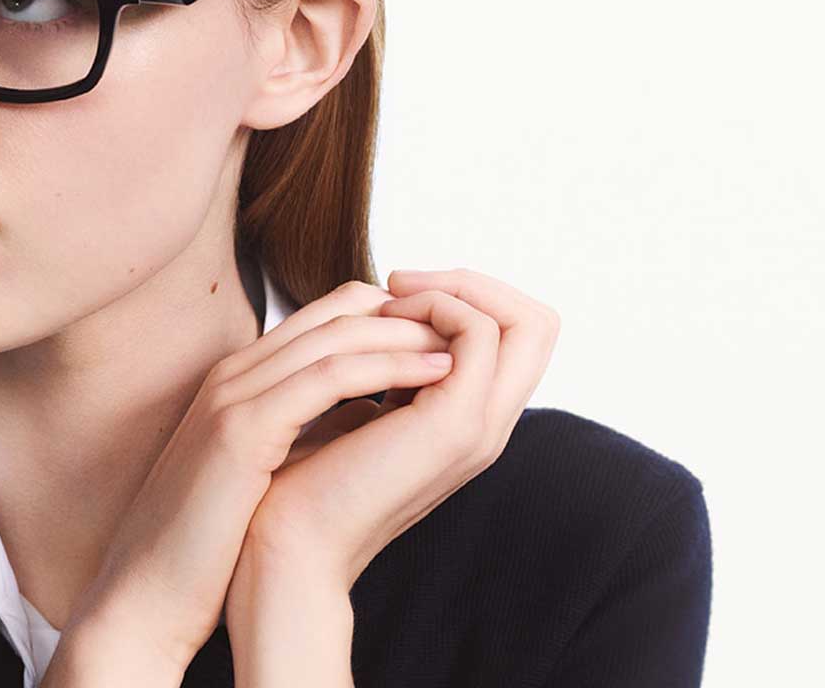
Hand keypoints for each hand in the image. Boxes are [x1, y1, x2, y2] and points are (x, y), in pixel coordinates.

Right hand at [67, 276, 460, 669]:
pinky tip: (440, 376)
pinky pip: (329, 377)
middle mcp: (235, 372)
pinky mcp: (240, 429)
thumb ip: (305, 430)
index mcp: (240, 378)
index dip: (395, 316)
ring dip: (414, 335)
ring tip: (468, 349)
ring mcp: (233, 395)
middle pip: (341, 307)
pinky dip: (392, 368)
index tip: (448, 344)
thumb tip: (373, 415)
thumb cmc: (206, 542)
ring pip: (339, 333)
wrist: (147, 591)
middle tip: (471, 333)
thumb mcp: (262, 468)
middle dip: (415, 314)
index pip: (331, 312)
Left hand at [234, 267, 559, 590]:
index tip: (400, 294)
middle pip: (538, 323)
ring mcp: (480, 426)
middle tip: (400, 283)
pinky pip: (477, 334)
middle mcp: (488, 425)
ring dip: (451, 290)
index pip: (520, 335)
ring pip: (523, 321)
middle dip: (471, 281)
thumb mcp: (358, 410)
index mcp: (469, 421)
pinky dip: (435, 307)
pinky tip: (380, 320)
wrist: (286, 542)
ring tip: (388, 300)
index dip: (471, 296)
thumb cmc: (304, 477)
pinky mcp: (454, 425)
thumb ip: (389, 372)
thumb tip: (386, 310)